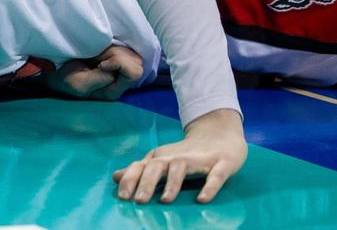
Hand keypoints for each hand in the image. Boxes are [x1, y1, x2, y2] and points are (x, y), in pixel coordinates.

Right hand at [43, 44, 143, 99]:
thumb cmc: (62, 79)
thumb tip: (114, 67)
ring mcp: (118, 68)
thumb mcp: (79, 83)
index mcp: (114, 90)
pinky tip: (98, 50)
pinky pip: (123, 46)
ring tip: (95, 54)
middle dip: (117, 54)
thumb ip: (99, 78)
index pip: (134, 73)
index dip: (119, 62)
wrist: (51, 71)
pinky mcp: (113, 56)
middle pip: (136, 61)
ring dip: (112, 48)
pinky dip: (111, 45)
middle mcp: (120, 80)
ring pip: (130, 51)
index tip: (100, 63)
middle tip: (96, 57)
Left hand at [112, 109, 247, 203]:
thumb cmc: (186, 154)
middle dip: (147, 182)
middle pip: (158, 166)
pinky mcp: (221, 164)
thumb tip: (115, 177)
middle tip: (138, 201)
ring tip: (165, 200)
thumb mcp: (161, 161)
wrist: (220, 135)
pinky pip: (215, 176)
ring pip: (181, 168)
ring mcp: (198, 160)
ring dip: (172, 184)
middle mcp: (176, 157)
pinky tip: (202, 199)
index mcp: (161, 158)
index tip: (122, 197)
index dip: (130, 180)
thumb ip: (140, 171)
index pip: (141, 167)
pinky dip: (209, 187)